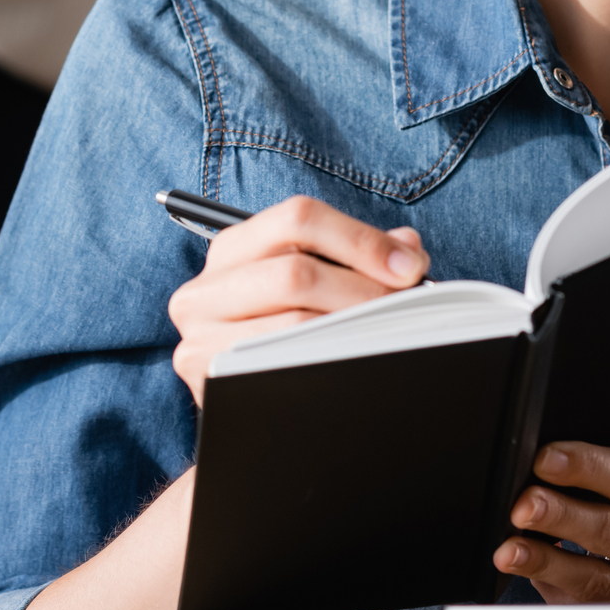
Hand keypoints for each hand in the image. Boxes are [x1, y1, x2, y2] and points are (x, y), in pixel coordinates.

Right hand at [167, 195, 427, 404]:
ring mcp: (200, 334)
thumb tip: (407, 249)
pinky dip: (329, 362)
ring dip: (354, 329)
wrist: (231, 390)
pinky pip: (281, 366)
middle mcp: (206, 287)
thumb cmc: (275, 328)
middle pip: (297, 273)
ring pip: (294, 323)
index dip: (361, 239)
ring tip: (386, 335)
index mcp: (233, 249)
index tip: (408, 265)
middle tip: (403, 307)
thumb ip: (352, 257)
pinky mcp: (206, 376)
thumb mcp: (304, 280)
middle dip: (363, 290)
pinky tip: (354, 363)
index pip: (298, 219)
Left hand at [493, 441, 609, 601]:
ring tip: (509, 548)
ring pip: (599, 582)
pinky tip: (524, 570)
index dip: (588, 467)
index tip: (545, 457)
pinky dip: (551, 587)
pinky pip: (589, 608)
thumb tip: (561, 450)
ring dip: (548, 563)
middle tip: (522, 503)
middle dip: (563, 515)